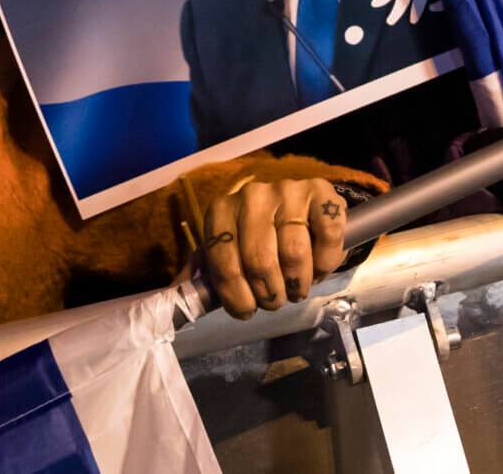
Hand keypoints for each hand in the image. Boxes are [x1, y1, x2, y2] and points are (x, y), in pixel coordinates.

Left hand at [199, 177, 348, 318]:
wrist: (299, 207)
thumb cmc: (257, 238)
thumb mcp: (226, 252)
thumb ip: (203, 274)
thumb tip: (175, 298)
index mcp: (220, 211)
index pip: (223, 262)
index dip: (236, 296)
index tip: (247, 311)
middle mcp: (251, 196)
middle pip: (260, 261)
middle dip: (269, 294)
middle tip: (275, 300)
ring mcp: (287, 191)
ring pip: (294, 253)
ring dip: (297, 284)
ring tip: (296, 288)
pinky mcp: (320, 192)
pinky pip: (327, 236)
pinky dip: (325, 263)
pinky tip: (318, 268)